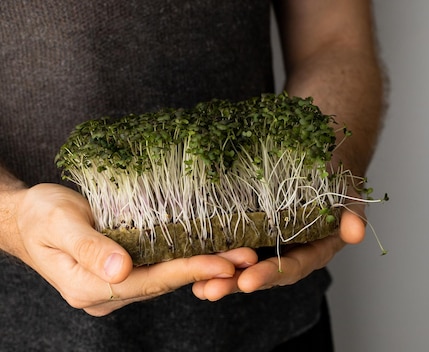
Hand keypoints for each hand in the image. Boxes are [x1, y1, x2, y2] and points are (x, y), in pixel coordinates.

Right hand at [13, 183, 257, 315]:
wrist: (26, 218)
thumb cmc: (39, 215)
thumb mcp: (59, 223)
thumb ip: (89, 247)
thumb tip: (121, 270)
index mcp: (89, 288)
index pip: (150, 281)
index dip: (188, 271)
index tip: (223, 263)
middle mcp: (107, 293)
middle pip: (165, 282)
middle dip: (208, 270)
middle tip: (247, 258)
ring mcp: (116, 285)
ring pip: (166, 277)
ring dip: (203, 265)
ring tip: (240, 253)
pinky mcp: (124, 272)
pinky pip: (160, 267)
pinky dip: (187, 259)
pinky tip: (212, 248)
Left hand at [192, 190, 365, 299]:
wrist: (323, 163)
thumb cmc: (336, 182)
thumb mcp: (348, 196)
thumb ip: (352, 215)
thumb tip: (356, 233)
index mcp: (314, 251)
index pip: (291, 267)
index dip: (270, 274)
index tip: (248, 281)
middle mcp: (290, 254)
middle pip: (263, 274)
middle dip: (236, 283)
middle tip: (211, 290)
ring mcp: (270, 245)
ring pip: (245, 266)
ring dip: (220, 277)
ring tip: (197, 286)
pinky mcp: (253, 232)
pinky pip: (234, 247)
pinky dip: (215, 256)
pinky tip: (192, 262)